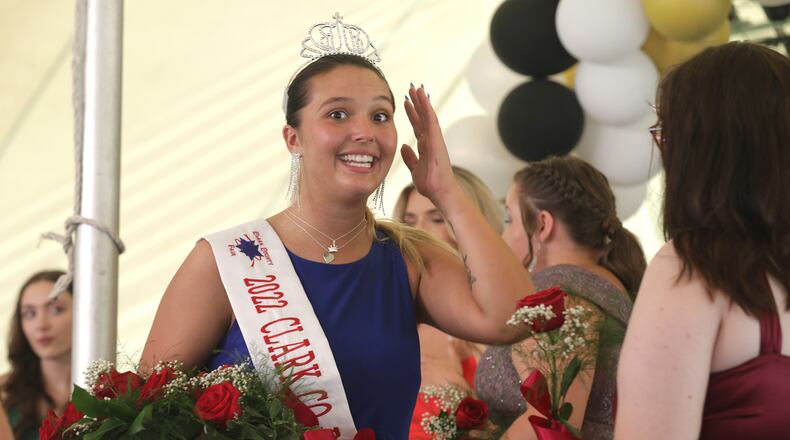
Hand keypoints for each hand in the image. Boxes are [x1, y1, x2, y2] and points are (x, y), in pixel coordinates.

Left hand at [401, 84, 458, 208]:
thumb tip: (403, 147)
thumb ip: (410, 157)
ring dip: (422, 101)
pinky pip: (431, 121)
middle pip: (422, 117)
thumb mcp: (414, 169)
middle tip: (411, 89)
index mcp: (426, 146)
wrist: (440, 191)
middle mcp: (431, 140)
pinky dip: (427, 108)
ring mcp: (435, 139)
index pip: (418, 126)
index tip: (406, 102)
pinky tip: (423, 98)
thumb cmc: (431, 183)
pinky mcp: (437, 140)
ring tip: (416, 88)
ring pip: (428, 115)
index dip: (412, 114)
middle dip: (417, 103)